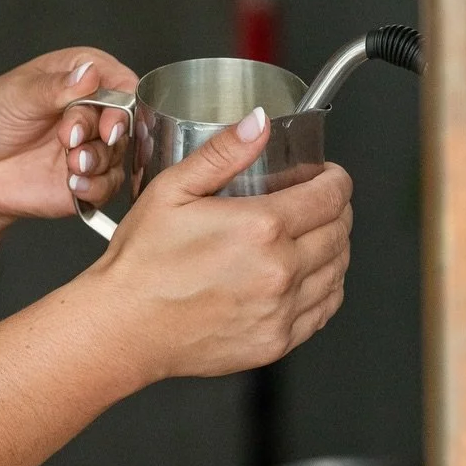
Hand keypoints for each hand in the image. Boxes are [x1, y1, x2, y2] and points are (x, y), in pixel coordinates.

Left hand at [0, 50, 136, 310]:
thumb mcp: (15, 95)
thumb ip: (54, 87)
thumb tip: (89, 73)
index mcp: (79, 78)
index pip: (120, 81)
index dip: (121, 97)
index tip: (106, 114)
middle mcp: (91, 111)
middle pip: (124, 118)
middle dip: (104, 130)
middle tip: (71, 138)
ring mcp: (90, 147)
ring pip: (119, 153)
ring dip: (98, 159)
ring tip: (72, 163)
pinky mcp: (85, 180)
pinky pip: (107, 186)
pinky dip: (96, 186)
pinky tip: (75, 185)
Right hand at [94, 111, 353, 382]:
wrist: (125, 326)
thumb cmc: (142, 262)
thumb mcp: (173, 189)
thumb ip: (223, 153)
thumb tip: (258, 124)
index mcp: (260, 227)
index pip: (330, 197)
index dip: (336, 179)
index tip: (329, 176)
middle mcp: (279, 271)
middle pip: (340, 232)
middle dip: (337, 209)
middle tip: (320, 202)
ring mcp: (282, 310)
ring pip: (338, 271)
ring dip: (335, 247)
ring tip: (316, 235)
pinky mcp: (277, 341)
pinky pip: (324, 310)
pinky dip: (326, 288)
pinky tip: (308, 276)